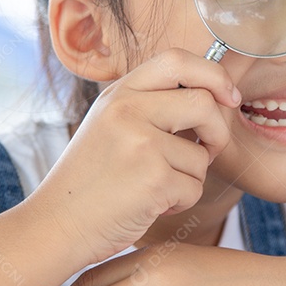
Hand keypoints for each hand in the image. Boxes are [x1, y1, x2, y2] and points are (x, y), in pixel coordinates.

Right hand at [27, 49, 240, 266]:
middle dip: (217, 132)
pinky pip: (194, 187)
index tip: (229, 97)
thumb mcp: (110, 125)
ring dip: (191, 178)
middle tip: (207, 152)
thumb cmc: (91, 181)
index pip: (178, 60)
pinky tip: (152, 205)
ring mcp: (140, 143)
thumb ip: (151, 104)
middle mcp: (128, 110)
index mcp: (119, 93)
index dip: (213, 75)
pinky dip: (181, 202)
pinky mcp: (153, 179)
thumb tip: (213, 95)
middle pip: (204, 103)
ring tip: (157, 188)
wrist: (56, 225)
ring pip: (202, 154)